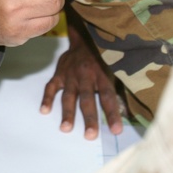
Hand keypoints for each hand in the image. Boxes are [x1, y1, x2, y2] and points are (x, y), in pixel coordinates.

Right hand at [40, 9, 121, 139]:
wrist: (85, 36)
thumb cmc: (103, 57)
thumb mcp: (114, 70)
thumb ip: (118, 90)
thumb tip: (127, 113)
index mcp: (102, 75)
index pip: (108, 97)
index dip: (112, 114)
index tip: (116, 130)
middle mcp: (86, 76)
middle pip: (88, 99)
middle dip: (89, 118)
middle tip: (90, 136)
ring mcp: (70, 75)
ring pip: (69, 96)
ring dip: (68, 112)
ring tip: (66, 128)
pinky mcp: (59, 74)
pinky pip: (51, 87)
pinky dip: (47, 98)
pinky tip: (44, 110)